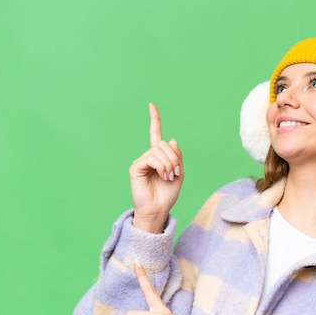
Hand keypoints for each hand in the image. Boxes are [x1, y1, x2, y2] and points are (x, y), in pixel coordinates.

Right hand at [129, 103, 183, 232]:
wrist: (158, 209)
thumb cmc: (167, 194)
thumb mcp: (179, 173)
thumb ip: (177, 156)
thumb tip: (171, 139)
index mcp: (159, 157)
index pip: (156, 134)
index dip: (154, 120)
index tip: (151, 105)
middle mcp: (149, 156)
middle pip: (164, 144)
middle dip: (174, 158)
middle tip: (175, 173)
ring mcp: (141, 161)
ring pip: (159, 150)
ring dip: (170, 164)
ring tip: (168, 176)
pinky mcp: (136, 167)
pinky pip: (152, 158)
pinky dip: (161, 167)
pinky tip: (162, 176)